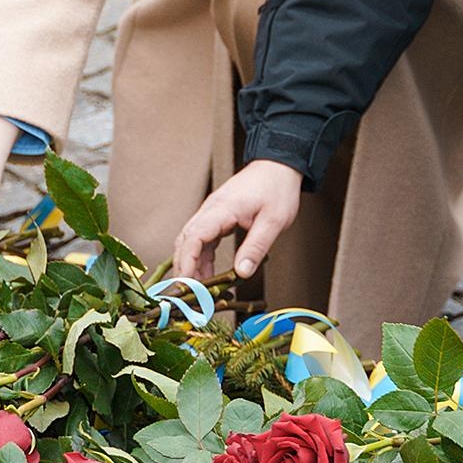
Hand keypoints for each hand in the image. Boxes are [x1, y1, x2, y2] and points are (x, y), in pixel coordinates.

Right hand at [172, 158, 303, 280]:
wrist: (279, 166)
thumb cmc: (277, 189)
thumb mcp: (273, 221)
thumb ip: (256, 247)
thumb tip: (241, 273)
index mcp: (222, 209)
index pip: (194, 237)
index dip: (187, 262)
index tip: (186, 284)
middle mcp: (210, 210)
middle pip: (186, 240)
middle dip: (183, 268)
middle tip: (187, 296)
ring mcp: (211, 213)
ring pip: (191, 242)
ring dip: (191, 266)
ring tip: (198, 293)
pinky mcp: (217, 217)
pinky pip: (202, 240)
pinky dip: (202, 259)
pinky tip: (208, 276)